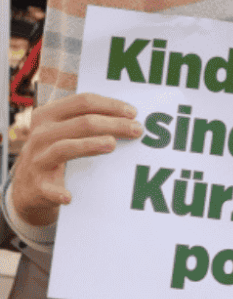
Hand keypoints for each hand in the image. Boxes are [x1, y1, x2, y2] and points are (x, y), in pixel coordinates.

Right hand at [10, 93, 142, 227]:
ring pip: (65, 147)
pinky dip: (57, 192)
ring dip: (90, 145)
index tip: (133, 113)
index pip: (82, 102)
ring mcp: (37, 160)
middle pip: (81, 123)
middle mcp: (40, 135)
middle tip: (137, 130)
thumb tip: (129, 116)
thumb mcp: (63, 130)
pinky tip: (69, 197)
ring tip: (112, 144)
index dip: (110, 105)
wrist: (28, 186)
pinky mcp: (37, 186)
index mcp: (48, 115)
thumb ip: (88, 120)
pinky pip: (48, 189)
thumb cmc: (54, 151)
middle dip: (113, 124)